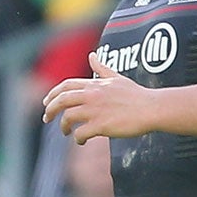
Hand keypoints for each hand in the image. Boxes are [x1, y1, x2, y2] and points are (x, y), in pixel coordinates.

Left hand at [43, 59, 158, 141]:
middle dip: (50, 109)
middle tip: (46, 118)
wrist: (150, 108)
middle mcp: (91, 95)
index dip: (53, 94)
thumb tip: (91, 55)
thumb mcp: (117, 77)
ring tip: (65, 132)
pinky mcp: (100, 125)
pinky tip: (81, 141)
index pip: (66, 86)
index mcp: (94, 84)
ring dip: (63, 126)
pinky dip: (77, 138)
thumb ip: (101, 68)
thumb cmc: (136, 94)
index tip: (47, 102)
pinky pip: (80, 133)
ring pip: (68, 117)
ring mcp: (95, 110)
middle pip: (61, 100)